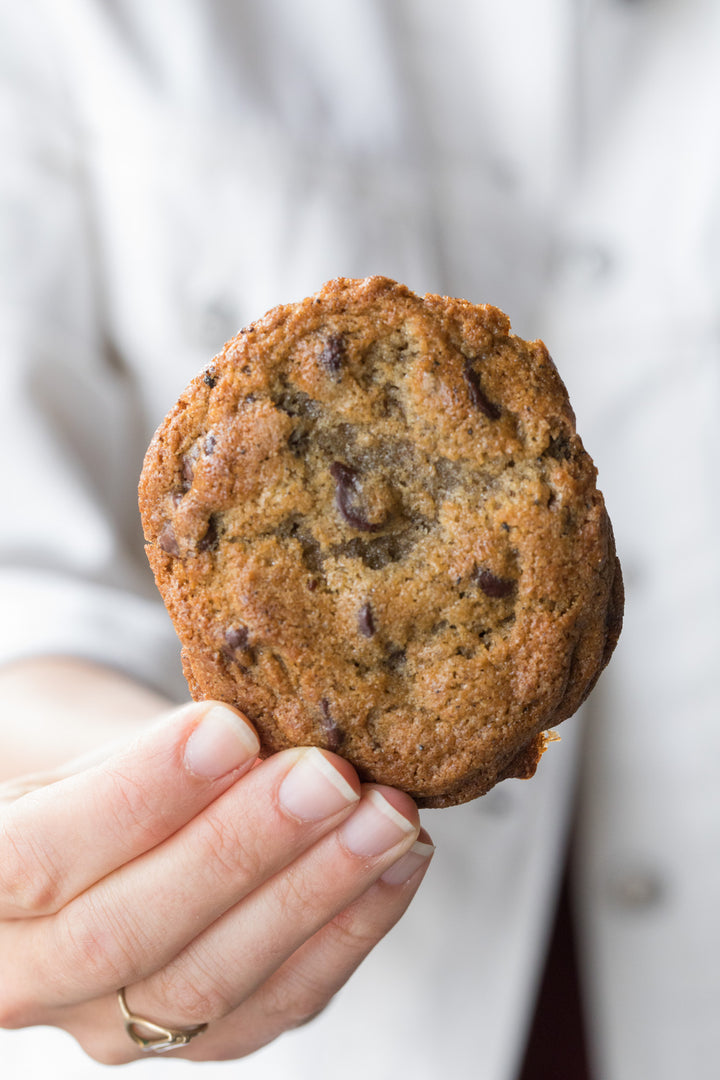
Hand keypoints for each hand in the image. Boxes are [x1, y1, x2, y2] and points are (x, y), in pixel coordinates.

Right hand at [0, 701, 432, 1062]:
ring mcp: (113, 1025)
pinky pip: (278, 1003)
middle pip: (129, 933)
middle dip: (243, 847)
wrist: (101, 843)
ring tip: (386, 816)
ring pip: (213, 982)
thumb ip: (143, 759)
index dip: (135, 798)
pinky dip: (350, 930)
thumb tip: (252, 732)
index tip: (228, 729)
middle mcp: (29, 979)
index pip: (37, 860)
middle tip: (330, 776)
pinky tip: (400, 864)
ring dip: (314, 891)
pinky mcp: (197, 1039)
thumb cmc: (87, 781)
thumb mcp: (81, 756)